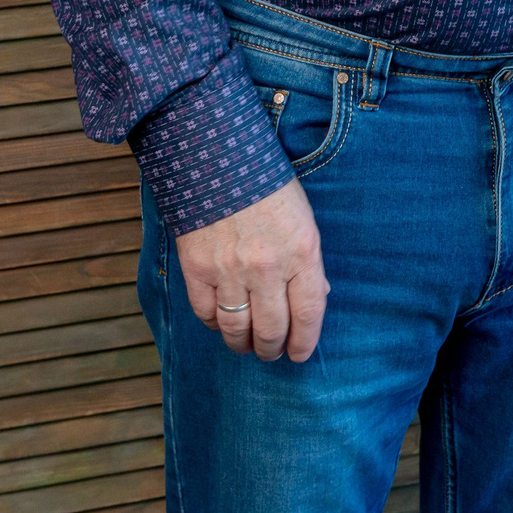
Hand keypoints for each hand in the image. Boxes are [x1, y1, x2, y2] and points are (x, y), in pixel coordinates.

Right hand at [173, 179, 329, 360]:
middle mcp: (267, 266)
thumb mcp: (303, 220)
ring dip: (243, 344)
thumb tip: (315, 298)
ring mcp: (230, 270)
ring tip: (246, 345)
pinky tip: (221, 321)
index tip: (300, 354)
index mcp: (302, 252)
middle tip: (271, 352)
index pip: (308, 314)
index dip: (305, 342)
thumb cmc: (268, 188)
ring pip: (236, 329)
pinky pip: (206, 313)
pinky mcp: (198, 269)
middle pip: (271, 330)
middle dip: (272, 349)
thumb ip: (308, 262)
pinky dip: (214, 324)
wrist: (219, 158)